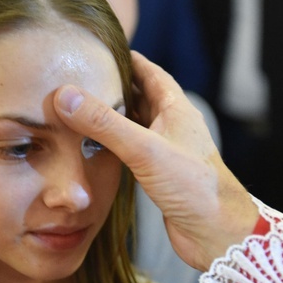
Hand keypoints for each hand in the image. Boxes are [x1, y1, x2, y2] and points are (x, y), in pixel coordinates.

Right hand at [53, 51, 257, 270]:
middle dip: (115, 87)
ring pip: (136, 126)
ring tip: (83, 109)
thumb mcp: (144, 149)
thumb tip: (65, 96)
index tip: (104, 50)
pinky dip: (114, 145)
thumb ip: (104, 124)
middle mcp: (173, 127)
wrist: (216, 233)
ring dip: (113, 117)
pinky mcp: (160, 175)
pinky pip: (133, 151)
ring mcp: (167, 151)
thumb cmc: (192, 186)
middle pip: (141, 98)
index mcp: (177, 110)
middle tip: (84, 79)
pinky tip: (96, 147)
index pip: (151, 73)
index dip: (128, 60)